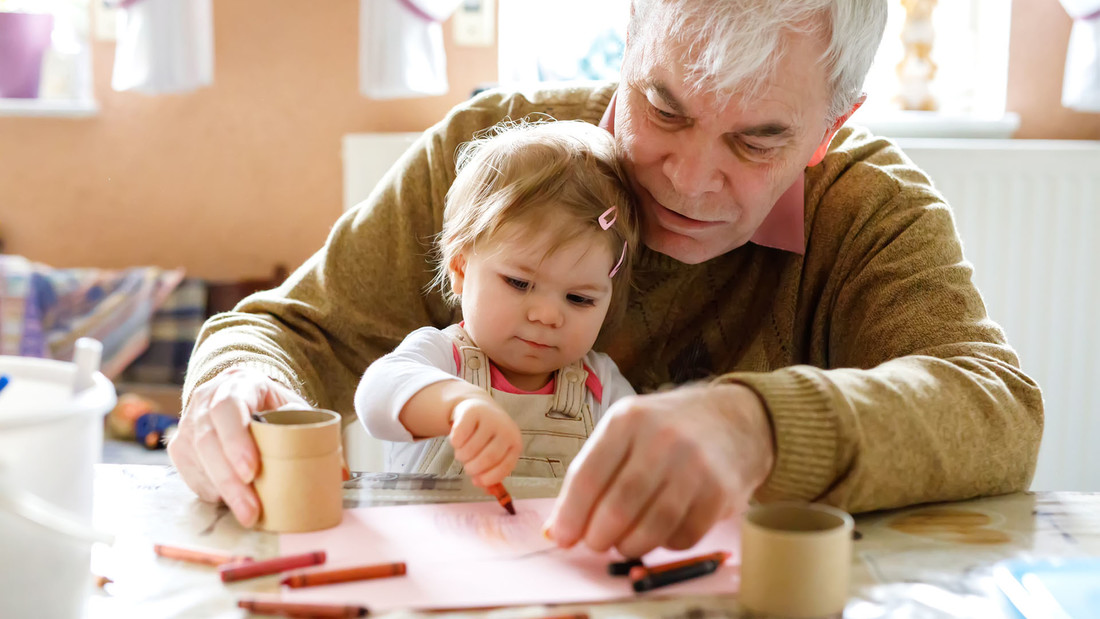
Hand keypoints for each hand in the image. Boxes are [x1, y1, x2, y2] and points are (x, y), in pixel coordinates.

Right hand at [167, 367, 307, 526]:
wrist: (243, 396)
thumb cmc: (272, 407)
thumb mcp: (294, 409)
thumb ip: (314, 433)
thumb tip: (340, 473)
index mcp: (238, 384)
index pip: (228, 408)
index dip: (236, 440)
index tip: (252, 471)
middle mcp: (205, 401)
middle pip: (208, 440)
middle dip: (229, 480)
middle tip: (251, 509)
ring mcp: (188, 423)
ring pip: (196, 461)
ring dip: (221, 491)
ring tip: (247, 514)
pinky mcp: (180, 448)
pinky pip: (190, 475)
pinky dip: (211, 492)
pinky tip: (229, 503)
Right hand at [448, 397, 521, 487]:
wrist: (478, 407)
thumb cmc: (488, 437)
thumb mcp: (495, 453)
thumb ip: (492, 472)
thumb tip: (488, 492)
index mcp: (515, 443)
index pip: (505, 466)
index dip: (490, 477)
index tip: (477, 482)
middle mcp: (506, 429)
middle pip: (489, 458)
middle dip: (473, 468)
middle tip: (467, 468)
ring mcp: (490, 419)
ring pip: (471, 448)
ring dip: (462, 456)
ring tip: (462, 453)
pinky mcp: (472, 412)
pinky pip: (459, 436)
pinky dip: (455, 443)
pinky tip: (457, 441)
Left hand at [543, 383, 774, 557]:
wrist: (733, 420)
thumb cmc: (666, 430)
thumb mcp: (625, 432)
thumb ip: (591, 474)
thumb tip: (556, 529)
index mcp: (628, 420)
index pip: (587, 476)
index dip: (570, 515)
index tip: (562, 538)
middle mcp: (662, 439)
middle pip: (618, 506)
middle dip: (598, 536)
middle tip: (595, 543)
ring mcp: (695, 466)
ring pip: (651, 527)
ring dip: (629, 546)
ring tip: (624, 543)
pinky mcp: (720, 493)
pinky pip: (682, 536)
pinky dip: (664, 545)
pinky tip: (659, 534)